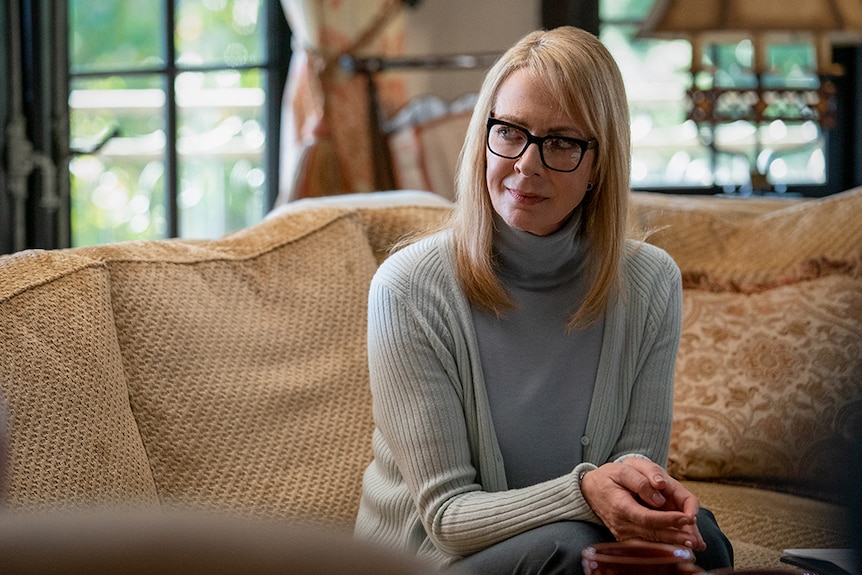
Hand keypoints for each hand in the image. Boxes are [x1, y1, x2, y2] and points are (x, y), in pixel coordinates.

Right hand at [580, 458, 705, 550]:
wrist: (590, 490)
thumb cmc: (609, 477)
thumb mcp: (622, 469)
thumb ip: (640, 480)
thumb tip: (659, 493)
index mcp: (620, 506)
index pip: (647, 517)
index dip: (668, 519)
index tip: (687, 518)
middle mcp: (622, 524)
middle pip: (653, 533)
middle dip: (676, 536)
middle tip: (696, 540)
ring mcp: (624, 533)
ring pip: (652, 541)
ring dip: (673, 543)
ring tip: (694, 544)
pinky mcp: (627, 537)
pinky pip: (647, 542)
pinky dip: (664, 544)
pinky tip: (680, 544)